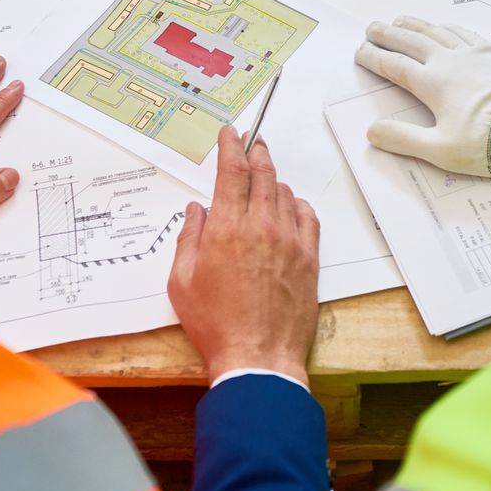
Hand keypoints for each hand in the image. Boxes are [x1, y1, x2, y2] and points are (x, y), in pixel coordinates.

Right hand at [168, 128, 320, 384]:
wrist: (258, 357)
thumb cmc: (215, 324)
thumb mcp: (182, 281)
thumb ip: (188, 239)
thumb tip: (196, 211)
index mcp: (226, 229)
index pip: (232, 171)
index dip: (231, 146)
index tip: (230, 133)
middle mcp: (261, 227)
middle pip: (262, 174)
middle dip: (256, 152)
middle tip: (252, 142)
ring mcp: (289, 242)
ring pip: (284, 194)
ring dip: (272, 181)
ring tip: (264, 180)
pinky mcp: (309, 259)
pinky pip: (307, 217)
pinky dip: (297, 205)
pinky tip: (289, 206)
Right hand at [354, 17, 490, 176]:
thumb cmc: (486, 142)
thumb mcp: (441, 150)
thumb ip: (404, 139)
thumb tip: (373, 131)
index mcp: (433, 85)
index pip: (396, 66)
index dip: (375, 58)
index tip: (361, 52)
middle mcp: (449, 63)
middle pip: (412, 42)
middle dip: (389, 34)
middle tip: (372, 27)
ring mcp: (473, 55)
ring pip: (437, 32)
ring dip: (416, 25)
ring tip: (401, 19)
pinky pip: (466, 33)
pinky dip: (449, 28)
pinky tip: (445, 27)